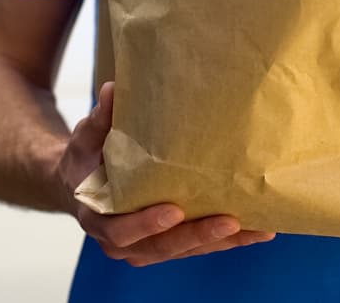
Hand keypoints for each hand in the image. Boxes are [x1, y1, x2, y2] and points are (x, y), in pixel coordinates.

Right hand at [57, 81, 274, 266]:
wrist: (82, 183)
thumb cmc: (86, 159)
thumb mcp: (86, 138)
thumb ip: (99, 119)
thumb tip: (112, 90)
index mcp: (98, 216)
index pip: (121, 229)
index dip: (146, 223)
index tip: (174, 211)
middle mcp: (121, 241)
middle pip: (161, 247)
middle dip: (197, 236)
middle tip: (230, 221)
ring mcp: (146, 246)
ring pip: (185, 250)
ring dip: (221, 242)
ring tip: (257, 229)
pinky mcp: (168, 244)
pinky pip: (198, 246)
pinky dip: (227, 240)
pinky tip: (257, 230)